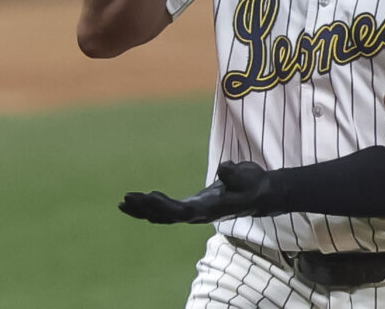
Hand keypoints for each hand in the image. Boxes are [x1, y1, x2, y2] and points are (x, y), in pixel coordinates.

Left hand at [118, 161, 286, 223]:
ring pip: (164, 216)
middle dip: (146, 209)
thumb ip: (236, 173)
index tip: (148, 197)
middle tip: (125, 200)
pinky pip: (167, 210)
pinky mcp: (192, 206)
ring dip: (143, 210)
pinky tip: (137, 202)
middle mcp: (198, 214)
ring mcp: (194, 212)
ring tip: (123, 203)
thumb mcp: (249, 176)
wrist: (261, 195)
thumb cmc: (255, 185)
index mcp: (209, 209)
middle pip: (167, 216)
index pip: (182, 211)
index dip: (164, 206)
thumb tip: (222, 167)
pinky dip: (151, 207)